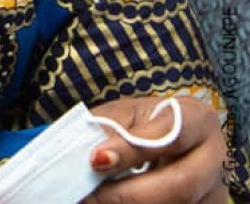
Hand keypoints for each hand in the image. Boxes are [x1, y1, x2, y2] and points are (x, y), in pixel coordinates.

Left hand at [83, 95, 229, 203]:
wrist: (174, 140)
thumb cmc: (149, 123)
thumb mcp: (130, 113)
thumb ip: (113, 126)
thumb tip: (96, 156)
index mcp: (198, 119)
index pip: (170, 135)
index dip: (132, 150)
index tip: (96, 160)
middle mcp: (215, 158)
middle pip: (180, 184)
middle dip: (129, 193)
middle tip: (92, 195)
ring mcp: (216, 191)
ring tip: (98, 201)